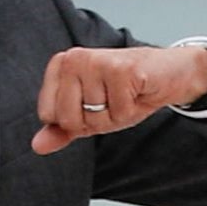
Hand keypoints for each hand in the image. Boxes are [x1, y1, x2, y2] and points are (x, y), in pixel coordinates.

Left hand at [32, 43, 206, 153]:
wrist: (169, 74)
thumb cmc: (128, 91)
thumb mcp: (91, 113)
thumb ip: (62, 128)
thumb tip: (37, 146)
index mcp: (61, 65)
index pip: (49, 115)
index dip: (76, 120)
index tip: (95, 104)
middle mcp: (74, 59)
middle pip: (69, 119)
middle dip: (96, 121)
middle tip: (113, 101)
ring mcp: (96, 62)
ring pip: (95, 118)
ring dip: (116, 115)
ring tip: (126, 96)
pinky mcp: (120, 69)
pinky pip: (118, 112)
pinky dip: (131, 110)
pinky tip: (137, 92)